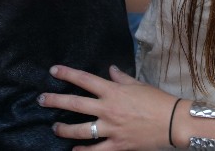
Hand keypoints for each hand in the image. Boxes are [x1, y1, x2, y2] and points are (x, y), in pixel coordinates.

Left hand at [38, 65, 173, 149]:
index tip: (53, 71)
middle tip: (41, 100)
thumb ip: (121, 78)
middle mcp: (108, 109)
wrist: (173, 122)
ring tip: (54, 128)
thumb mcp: (138, 85)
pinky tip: (74, 150)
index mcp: (113, 91)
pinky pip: (95, 150)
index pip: (85, 80)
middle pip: (75, 104)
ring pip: (80, 129)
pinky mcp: (117, 145)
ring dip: (64, 129)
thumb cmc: (158, 100)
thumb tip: (110, 70)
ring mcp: (111, 128)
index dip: (67, 74)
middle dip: (55, 101)